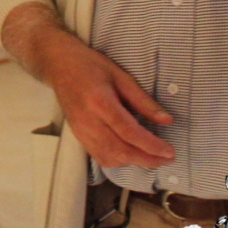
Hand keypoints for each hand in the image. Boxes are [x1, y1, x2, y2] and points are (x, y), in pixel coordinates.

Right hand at [4, 6, 173, 167]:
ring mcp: (80, 130)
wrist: (58, 64)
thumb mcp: (120, 76)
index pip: (129, 132)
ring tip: (153, 159)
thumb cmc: (89, 65)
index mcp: (99, 102)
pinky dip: (118, 161)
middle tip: (167, 158)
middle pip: (120, 150)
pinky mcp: (77, 135)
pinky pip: (99, 157)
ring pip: (110, 158)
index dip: (151, 145)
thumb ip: (143, 100)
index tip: (169, 151)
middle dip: (147, 159)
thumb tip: (166, 120)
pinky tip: (131, 156)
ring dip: (134, 163)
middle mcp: (88, 120)